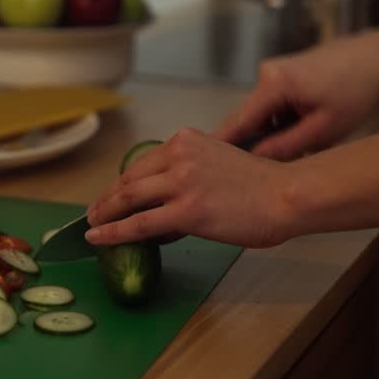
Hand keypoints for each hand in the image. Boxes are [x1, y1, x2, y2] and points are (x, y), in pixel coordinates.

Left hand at [85, 128, 293, 248]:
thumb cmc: (264, 186)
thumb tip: (168, 207)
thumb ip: (192, 174)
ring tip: (91, 228)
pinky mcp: (186, 210)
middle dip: (107, 199)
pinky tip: (98, 239)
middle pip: (130, 179)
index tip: (111, 196)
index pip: (143, 163)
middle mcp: (179, 155)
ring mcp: (181, 182)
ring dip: (104, 214)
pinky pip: (139, 223)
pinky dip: (113, 232)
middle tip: (93, 214)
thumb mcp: (220, 163)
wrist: (287, 195)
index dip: (122, 183)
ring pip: (128, 199)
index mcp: (187, 140)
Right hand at [213, 32, 378, 159]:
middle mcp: (266, 74)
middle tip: (254, 176)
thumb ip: (287, 147)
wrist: (375, 57)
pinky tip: (304, 131)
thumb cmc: (355, 90)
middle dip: (254, 145)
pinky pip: (272, 107)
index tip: (204, 168)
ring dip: (274, 134)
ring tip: (297, 149)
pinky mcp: (281, 76)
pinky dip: (282, 122)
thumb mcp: (324, 129)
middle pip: (248, 120)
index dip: (221, 147)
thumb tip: (256, 162)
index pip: (238, 123)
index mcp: (274, 84)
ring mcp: (272, 73)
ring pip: (262, 116)